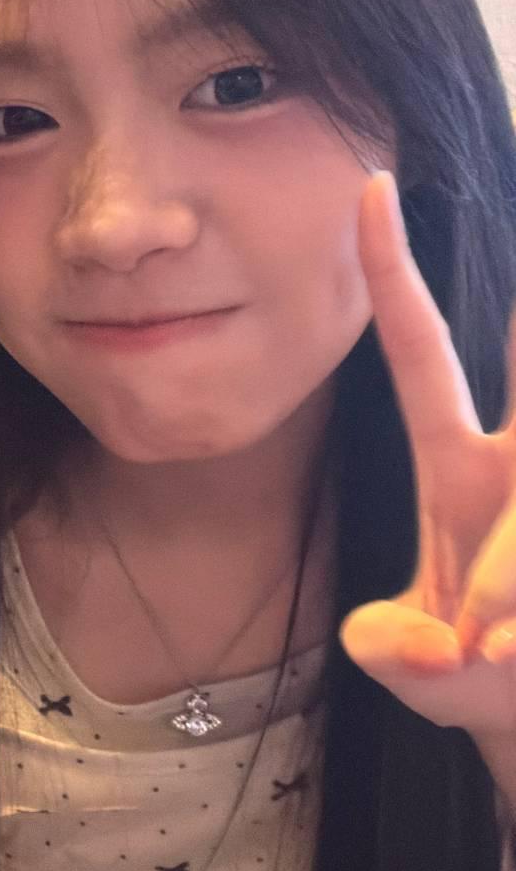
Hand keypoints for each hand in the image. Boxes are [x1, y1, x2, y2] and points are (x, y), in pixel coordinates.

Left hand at [340, 171, 515, 738]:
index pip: (422, 351)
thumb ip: (400, 654)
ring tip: (492, 654)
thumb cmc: (472, 680)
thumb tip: (424, 648)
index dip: (393, 275)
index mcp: (457, 465)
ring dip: (509, 582)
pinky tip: (511, 649)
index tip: (369, 189)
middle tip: (505, 338)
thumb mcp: (418, 666)